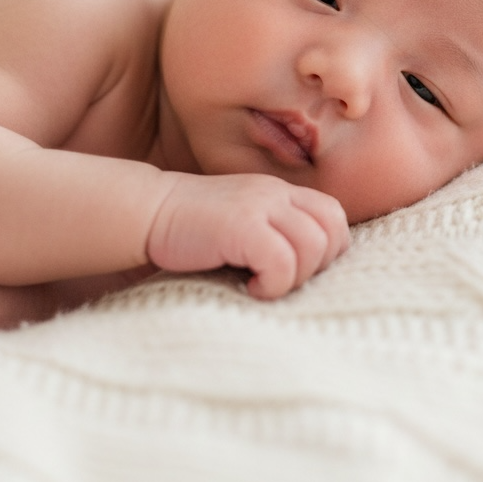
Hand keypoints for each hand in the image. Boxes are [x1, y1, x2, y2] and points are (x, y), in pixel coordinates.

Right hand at [146, 173, 349, 299]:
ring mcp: (260, 206)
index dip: (326, 250)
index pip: (334, 217)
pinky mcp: (242, 225)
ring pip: (313, 247)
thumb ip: (275, 234)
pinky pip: (282, 261)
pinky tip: (249, 288)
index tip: (294, 271)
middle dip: (315, 267)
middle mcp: (276, 193)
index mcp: (280, 192)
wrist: (148, 212)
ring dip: (293, 278)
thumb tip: (310, 275)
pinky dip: (273, 284)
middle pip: (332, 231)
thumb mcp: (244, 224)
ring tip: (261, 285)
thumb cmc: (195, 232)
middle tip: (280, 281)